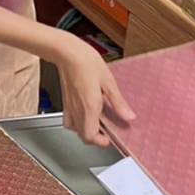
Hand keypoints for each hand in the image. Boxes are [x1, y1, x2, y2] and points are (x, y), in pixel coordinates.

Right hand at [50, 32, 130, 147]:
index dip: (101, 142)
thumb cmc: (86, 62)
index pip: (91, 136)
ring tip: (97, 124)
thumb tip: (128, 116)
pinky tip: (85, 114)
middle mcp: (77, 109)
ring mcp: (70, 106)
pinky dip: (77, 122)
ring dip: (86, 131)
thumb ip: (118, 102)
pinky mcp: (65, 101)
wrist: (66, 52)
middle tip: (107, 133)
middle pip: (83, 136)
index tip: (110, 138)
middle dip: (96, 139)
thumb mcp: (108, 81)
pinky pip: (69, 119)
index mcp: (89, 106)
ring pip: (75, 129)